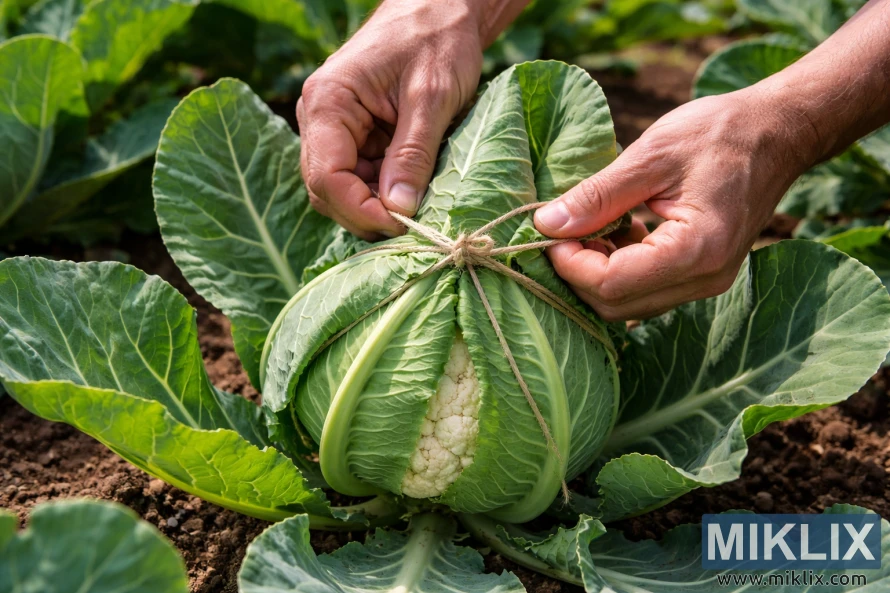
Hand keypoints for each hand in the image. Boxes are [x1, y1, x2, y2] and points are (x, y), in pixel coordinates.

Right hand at [297, 1, 483, 239]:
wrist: (440, 9)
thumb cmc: (436, 40)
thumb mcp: (432, 97)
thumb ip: (413, 154)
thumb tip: (399, 210)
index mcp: (328, 102)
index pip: (326, 176)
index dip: (359, 210)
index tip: (402, 224)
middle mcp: (320, 118)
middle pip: (327, 189)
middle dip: (366, 213)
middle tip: (412, 225)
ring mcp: (335, 129)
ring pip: (342, 189)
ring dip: (376, 206)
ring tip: (417, 206)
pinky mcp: (354, 137)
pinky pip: (360, 178)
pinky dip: (384, 192)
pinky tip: (413, 190)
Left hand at [534, 89, 811, 320]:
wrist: (778, 133)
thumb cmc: (721, 133)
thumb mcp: (652, 154)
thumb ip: (598, 195)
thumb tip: (546, 224)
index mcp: (697, 249)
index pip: (611, 284)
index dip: (569, 264)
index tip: (550, 231)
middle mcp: (706, 279)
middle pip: (616, 306)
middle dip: (577, 274)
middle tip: (560, 232)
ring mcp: (707, 283)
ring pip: (629, 304)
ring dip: (597, 273)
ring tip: (591, 225)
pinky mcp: (703, 277)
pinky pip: (646, 291)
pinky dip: (619, 270)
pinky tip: (618, 230)